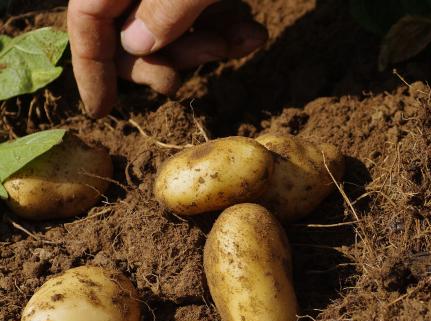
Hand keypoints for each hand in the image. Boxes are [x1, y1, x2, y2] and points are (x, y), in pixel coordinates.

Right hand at [67, 0, 267, 116]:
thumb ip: (166, 8)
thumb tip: (136, 45)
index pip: (86, 18)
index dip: (91, 66)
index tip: (101, 111)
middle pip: (130, 31)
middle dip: (170, 56)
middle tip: (211, 55)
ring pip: (174, 28)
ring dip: (209, 46)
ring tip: (247, 38)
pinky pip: (204, 15)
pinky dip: (228, 30)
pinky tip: (255, 34)